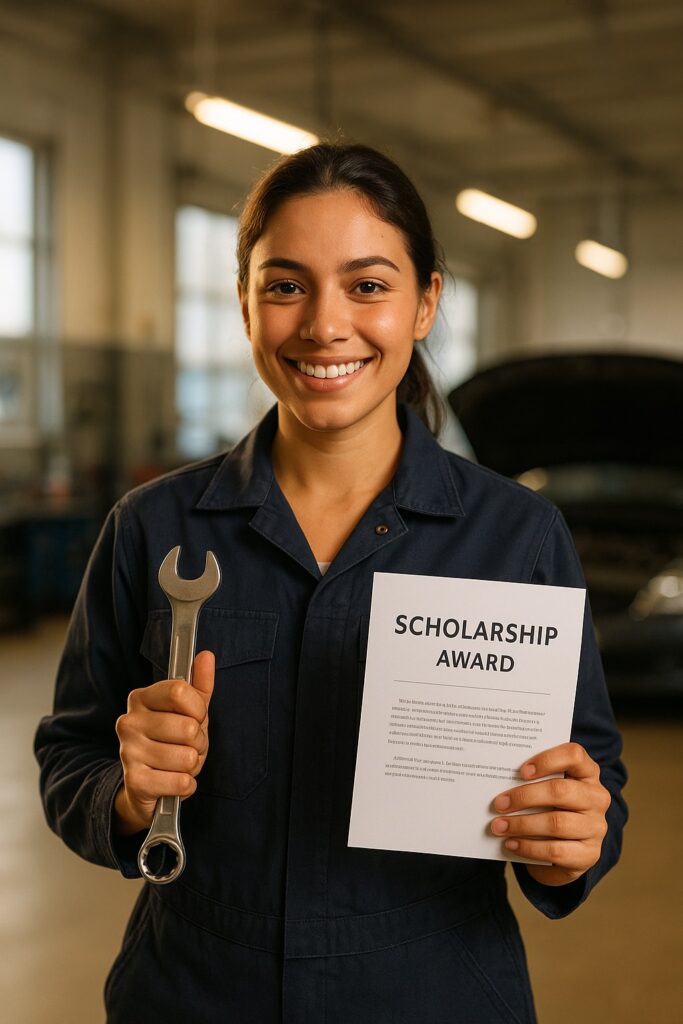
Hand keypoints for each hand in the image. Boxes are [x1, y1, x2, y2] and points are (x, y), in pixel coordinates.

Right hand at [114, 650, 214, 835]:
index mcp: (141, 698)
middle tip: (186, 746)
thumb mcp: (189, 711)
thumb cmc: (171, 741)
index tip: (196, 717)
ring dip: (192, 765)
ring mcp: (128, 751)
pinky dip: (186, 785)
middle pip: (187, 727)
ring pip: (187, 757)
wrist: (146, 786)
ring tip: (178, 764)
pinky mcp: (135, 781)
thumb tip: (206, 655)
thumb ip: (199, 684)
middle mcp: (129, 721)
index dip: (198, 708)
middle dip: (198, 742)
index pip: (179, 690)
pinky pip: (181, 782)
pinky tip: (173, 781)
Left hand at [490, 741, 610, 886]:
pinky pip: (556, 851)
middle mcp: (596, 797)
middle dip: (524, 797)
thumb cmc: (551, 808)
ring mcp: (596, 827)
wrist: (567, 849)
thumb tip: (498, 778)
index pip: (573, 755)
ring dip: (522, 825)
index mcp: (587, 772)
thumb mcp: (546, 788)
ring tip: (499, 826)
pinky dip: (529, 847)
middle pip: (560, 790)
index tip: (521, 771)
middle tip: (499, 804)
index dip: (547, 760)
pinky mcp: (590, 854)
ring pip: (557, 823)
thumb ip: (532, 780)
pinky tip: (511, 843)